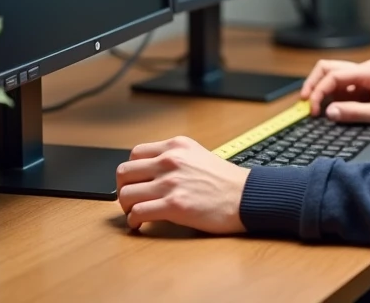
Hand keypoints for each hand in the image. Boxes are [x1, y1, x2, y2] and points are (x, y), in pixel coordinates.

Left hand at [117, 136, 249, 233]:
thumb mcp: (198, 155)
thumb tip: (150, 172)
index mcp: (176, 145)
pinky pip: (138, 213)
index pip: (135, 153)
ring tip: (135, 213)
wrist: (246, 196)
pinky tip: (140, 224)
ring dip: (127, 207)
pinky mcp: (174, 205)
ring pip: (126, 194)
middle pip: (124, 172)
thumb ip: (174, 158)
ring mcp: (171, 182)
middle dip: (123, 188)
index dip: (131, 171)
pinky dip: (134, 221)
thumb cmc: (225, 181)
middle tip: (130, 199)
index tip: (135, 181)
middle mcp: (171, 160)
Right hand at [301, 59, 369, 129]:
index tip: (313, 109)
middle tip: (305, 103)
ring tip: (313, 108)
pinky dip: (330, 96)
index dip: (319, 91)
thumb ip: (354, 112)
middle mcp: (364, 69)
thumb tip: (329, 113)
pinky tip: (326, 108)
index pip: (334, 75)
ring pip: (332, 75)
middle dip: (313, 84)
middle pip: (328, 68)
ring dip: (320, 89)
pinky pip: (340, 87)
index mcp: (369, 72)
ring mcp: (362, 76)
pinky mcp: (362, 86)